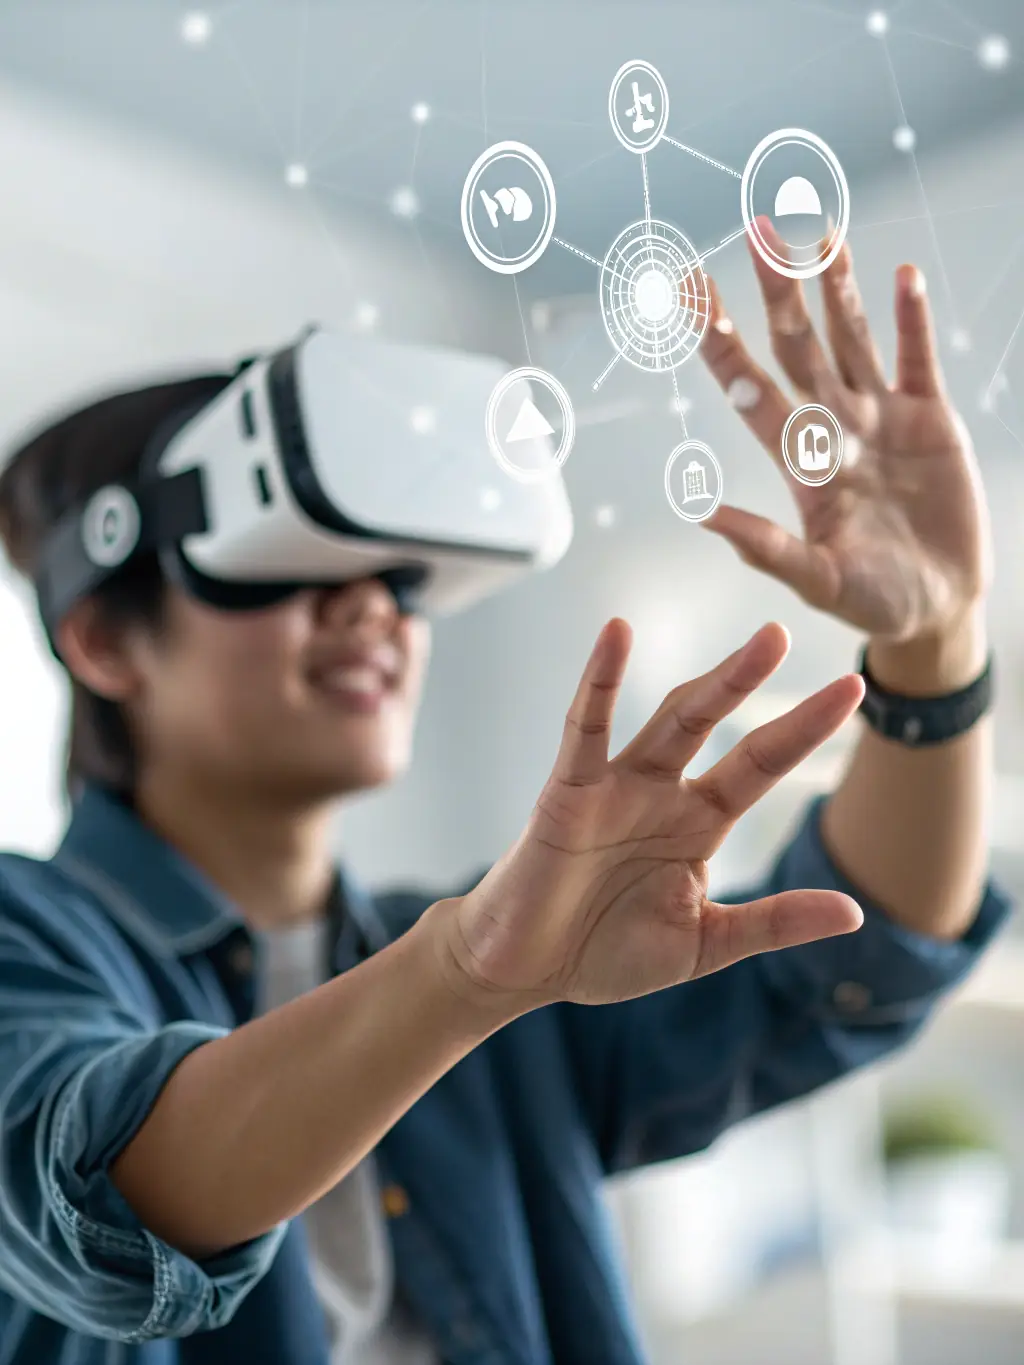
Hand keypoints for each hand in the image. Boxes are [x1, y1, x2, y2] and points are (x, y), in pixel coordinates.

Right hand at [431, 619, 864, 1012]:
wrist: (527, 971)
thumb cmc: (607, 953)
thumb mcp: (706, 943)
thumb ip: (774, 921)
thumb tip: (855, 912)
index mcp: (699, 824)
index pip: (759, 764)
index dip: (803, 728)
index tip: (851, 688)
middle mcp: (662, 793)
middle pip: (715, 724)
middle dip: (748, 680)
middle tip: (784, 632)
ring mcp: (616, 786)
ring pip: (667, 720)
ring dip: (710, 683)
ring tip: (751, 645)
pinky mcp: (568, 790)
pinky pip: (584, 729)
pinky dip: (597, 681)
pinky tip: (616, 634)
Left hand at [699, 218, 992, 648]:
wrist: (938, 606)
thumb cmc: (873, 601)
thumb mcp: (819, 581)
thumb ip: (767, 549)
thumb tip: (700, 515)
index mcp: (800, 463)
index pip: (751, 389)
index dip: (721, 342)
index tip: (690, 292)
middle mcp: (834, 428)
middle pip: (799, 348)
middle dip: (779, 293)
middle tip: (758, 229)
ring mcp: (882, 419)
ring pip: (852, 340)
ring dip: (837, 289)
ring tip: (820, 233)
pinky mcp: (931, 420)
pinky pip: (917, 358)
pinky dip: (910, 319)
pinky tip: (899, 276)